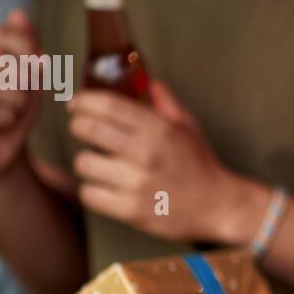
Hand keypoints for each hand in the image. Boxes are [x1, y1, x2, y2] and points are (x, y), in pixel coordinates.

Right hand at [0, 9, 42, 178]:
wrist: (7, 149)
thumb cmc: (16, 109)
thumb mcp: (30, 74)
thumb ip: (27, 44)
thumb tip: (18, 13)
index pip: (0, 34)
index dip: (29, 52)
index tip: (40, 70)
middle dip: (23, 80)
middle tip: (25, 98)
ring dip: (16, 101)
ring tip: (15, 111)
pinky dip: (5, 118)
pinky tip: (4, 124)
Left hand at [66, 79, 245, 241]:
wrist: (218, 206)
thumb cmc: (200, 165)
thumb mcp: (188, 128)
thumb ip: (166, 104)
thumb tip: (151, 83)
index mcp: (159, 129)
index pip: (109, 106)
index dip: (85, 101)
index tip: (75, 104)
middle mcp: (146, 153)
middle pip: (88, 130)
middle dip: (79, 126)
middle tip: (82, 130)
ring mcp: (137, 183)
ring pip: (84, 163)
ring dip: (87, 162)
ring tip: (97, 164)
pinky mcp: (131, 210)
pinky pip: (89, 194)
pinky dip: (92, 190)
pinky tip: (104, 188)